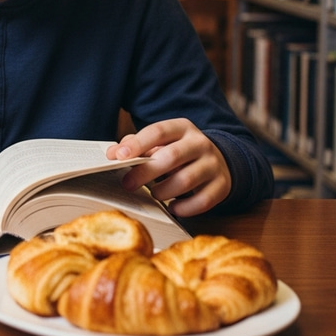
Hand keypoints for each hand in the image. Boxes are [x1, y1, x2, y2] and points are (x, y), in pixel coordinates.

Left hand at [105, 118, 231, 216]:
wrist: (217, 160)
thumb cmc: (178, 152)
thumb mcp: (161, 142)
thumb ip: (136, 145)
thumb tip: (113, 154)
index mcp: (182, 127)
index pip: (158, 131)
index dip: (137, 144)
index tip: (119, 156)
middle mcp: (200, 143)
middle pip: (171, 156)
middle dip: (146, 172)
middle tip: (128, 183)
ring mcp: (213, 164)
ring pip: (186, 180)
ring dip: (163, 191)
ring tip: (154, 194)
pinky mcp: (222, 185)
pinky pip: (202, 201)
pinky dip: (184, 208)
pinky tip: (173, 207)